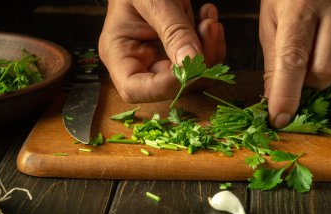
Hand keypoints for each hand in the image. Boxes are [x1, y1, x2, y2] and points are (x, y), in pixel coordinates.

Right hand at [99, 0, 225, 102]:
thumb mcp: (153, 0)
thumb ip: (173, 30)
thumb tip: (193, 61)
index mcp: (118, 54)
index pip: (133, 89)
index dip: (163, 86)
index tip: (191, 65)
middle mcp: (138, 63)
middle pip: (168, 86)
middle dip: (196, 63)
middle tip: (209, 28)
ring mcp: (159, 60)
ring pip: (190, 78)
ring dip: (209, 52)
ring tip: (209, 21)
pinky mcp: (177, 54)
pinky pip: (199, 62)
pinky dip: (211, 44)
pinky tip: (208, 19)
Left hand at [260, 0, 330, 127]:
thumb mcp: (270, 20)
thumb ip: (272, 59)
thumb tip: (273, 98)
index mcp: (299, 8)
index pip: (293, 59)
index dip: (286, 93)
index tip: (279, 118)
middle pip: (325, 70)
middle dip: (306, 84)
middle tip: (293, 75)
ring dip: (319, 75)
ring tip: (308, 55)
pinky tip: (321, 50)